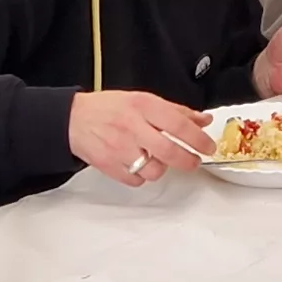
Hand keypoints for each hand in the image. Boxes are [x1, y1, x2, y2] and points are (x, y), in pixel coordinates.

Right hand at [68, 89, 217, 185]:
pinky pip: (136, 180)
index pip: (178, 124)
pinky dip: (141, 177)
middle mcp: (132, 126)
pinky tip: (139, 165)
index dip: (198, 138)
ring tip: (158, 160)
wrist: (73, 119)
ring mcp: (119, 148)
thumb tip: (203, 120)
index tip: (208, 146)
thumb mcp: (142, 100)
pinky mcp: (108, 165)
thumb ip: (175, 111)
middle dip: (188, 160)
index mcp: (143, 106)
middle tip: (194, 161)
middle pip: (169, 151)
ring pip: (153, 170)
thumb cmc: (109, 109)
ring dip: (162, 169)